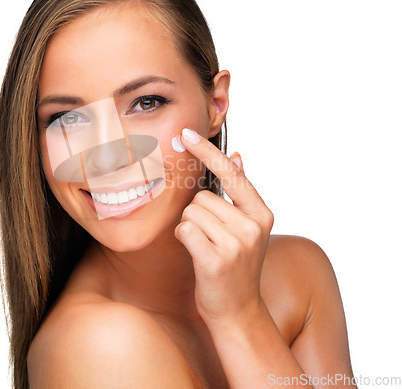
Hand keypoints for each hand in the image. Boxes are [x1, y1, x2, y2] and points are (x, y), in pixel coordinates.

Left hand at [174, 128, 273, 329]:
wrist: (238, 312)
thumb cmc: (237, 266)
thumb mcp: (246, 227)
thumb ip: (241, 192)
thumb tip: (238, 156)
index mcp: (261, 213)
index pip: (231, 173)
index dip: (207, 152)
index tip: (187, 133)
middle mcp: (252, 226)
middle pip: (202, 197)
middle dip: (198, 214)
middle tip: (212, 239)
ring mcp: (236, 243)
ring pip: (191, 212)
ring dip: (191, 228)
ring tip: (207, 248)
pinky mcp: (216, 259)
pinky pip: (185, 229)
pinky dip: (185, 239)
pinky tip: (198, 255)